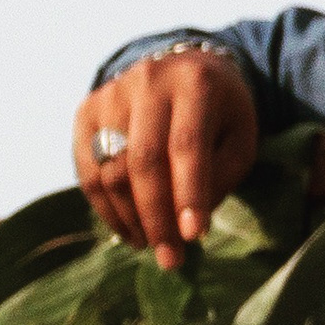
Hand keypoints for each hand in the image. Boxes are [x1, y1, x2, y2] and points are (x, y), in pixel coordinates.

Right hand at [71, 48, 256, 269]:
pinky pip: (89, 171)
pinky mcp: (85, 111)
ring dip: (130, 218)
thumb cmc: (220, 112)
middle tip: (171, 258)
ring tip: (152, 245)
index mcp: (195, 82)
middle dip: (156, 217)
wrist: (182, 67)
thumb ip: (220, 174)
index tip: (194, 237)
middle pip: (143, 162)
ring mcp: (110, 95)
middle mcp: (147, 82)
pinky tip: (128, 229)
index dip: (189, 194)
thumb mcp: (240, 135)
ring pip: (110, 170)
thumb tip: (186, 226)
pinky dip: (106, 208)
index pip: (187, 145)